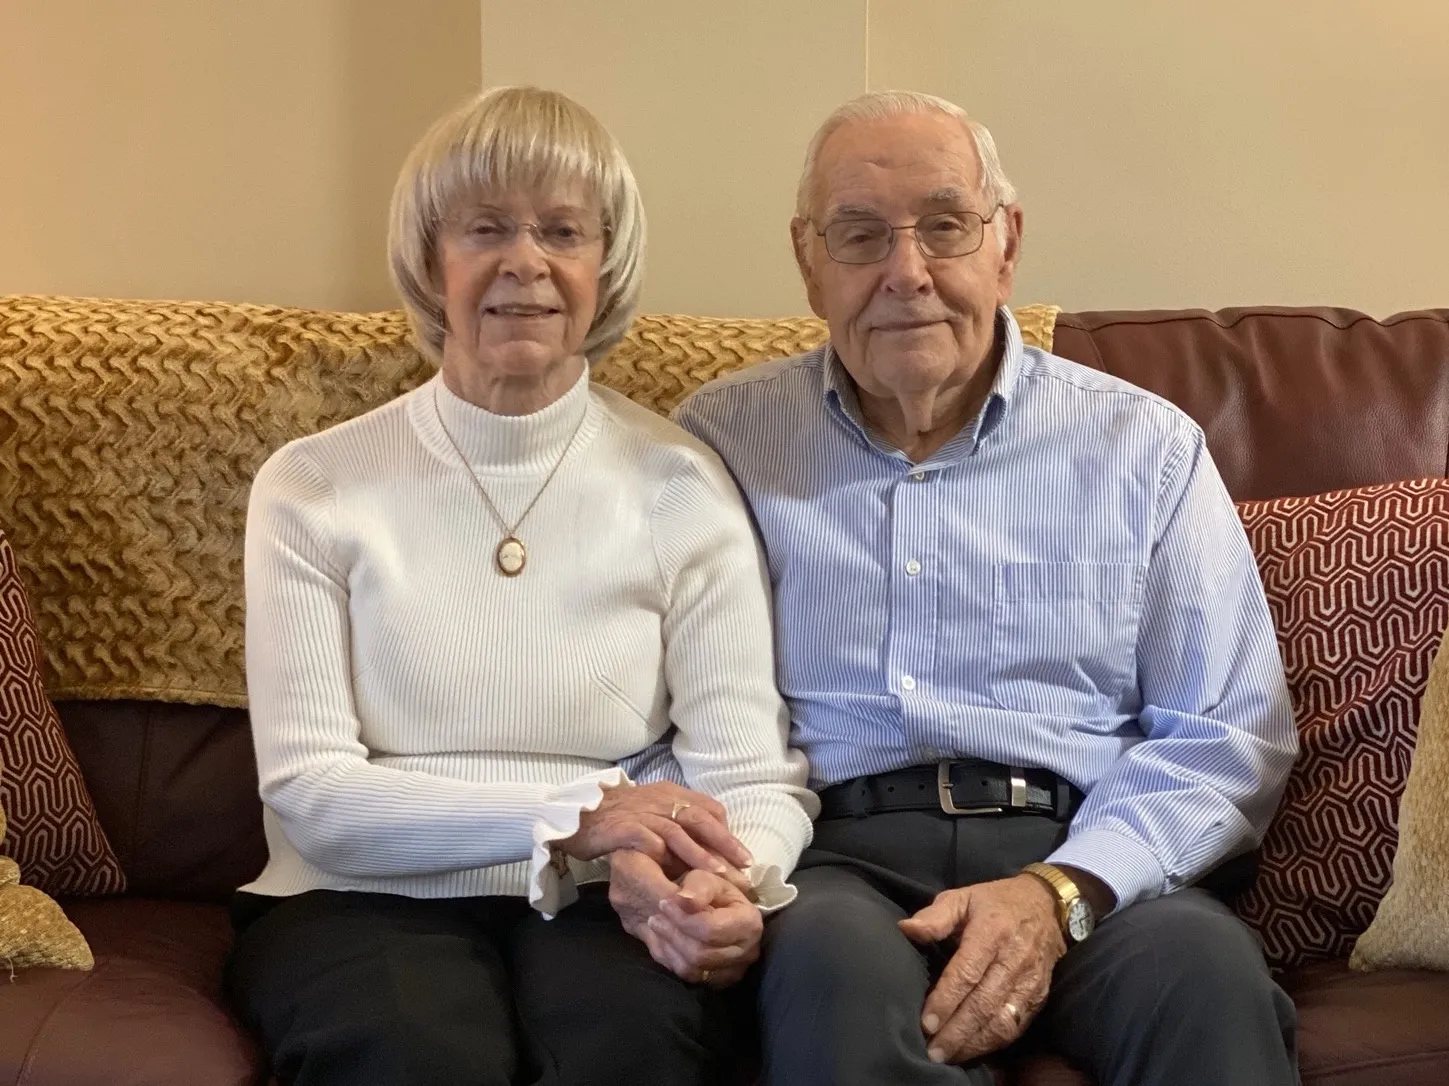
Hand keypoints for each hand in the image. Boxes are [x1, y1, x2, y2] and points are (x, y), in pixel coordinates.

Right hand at [559, 782, 751, 874]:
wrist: (577, 813)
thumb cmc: (619, 817)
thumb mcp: (653, 813)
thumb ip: (678, 825)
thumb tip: (709, 850)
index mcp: (671, 793)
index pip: (709, 809)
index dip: (727, 833)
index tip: (744, 858)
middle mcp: (660, 799)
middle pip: (700, 818)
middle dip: (725, 843)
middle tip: (744, 867)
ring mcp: (642, 813)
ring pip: (679, 832)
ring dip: (701, 855)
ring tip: (719, 876)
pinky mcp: (624, 829)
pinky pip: (649, 842)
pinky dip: (665, 857)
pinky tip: (676, 876)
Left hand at [609, 851, 761, 987]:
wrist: (720, 909)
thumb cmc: (713, 891)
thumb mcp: (706, 878)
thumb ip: (697, 887)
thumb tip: (683, 899)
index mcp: (749, 923)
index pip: (710, 929)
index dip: (683, 918)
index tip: (663, 903)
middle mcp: (747, 952)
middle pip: (700, 953)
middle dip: (673, 934)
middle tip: (654, 917)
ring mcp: (735, 970)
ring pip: (693, 968)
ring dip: (669, 947)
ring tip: (656, 927)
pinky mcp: (720, 981)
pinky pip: (690, 978)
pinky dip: (672, 961)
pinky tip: (663, 943)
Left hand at [897, 875, 1064, 1064]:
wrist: (1047, 905)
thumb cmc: (995, 902)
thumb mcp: (963, 897)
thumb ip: (935, 916)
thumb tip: (906, 930)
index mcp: (992, 931)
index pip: (967, 973)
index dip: (946, 1000)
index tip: (926, 1023)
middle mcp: (1014, 958)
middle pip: (983, 1003)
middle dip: (956, 1032)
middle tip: (932, 1051)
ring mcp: (1030, 980)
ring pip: (1002, 1021)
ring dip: (974, 1043)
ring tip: (949, 1055)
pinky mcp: (1040, 995)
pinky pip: (1017, 1025)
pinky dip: (994, 1042)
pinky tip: (973, 1049)